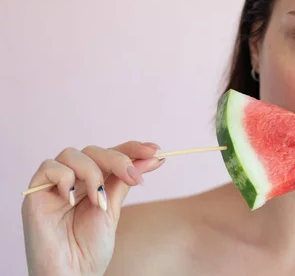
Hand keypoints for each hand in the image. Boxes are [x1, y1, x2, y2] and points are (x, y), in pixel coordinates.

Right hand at [21, 141, 165, 275]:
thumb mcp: (113, 209)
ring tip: (99, 200)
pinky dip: (65, 177)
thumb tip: (153, 158)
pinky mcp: (35, 195)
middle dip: (118, 160)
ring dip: (93, 173)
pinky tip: (72, 199)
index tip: (155, 150)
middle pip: (94, 151)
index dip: (132, 148)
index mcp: (91, 182)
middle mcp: (72, 180)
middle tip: (135, 178)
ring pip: (73, 154)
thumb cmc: (89, 250)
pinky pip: (48, 168)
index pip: (110, 154)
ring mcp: (53, 186)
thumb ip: (125, 181)